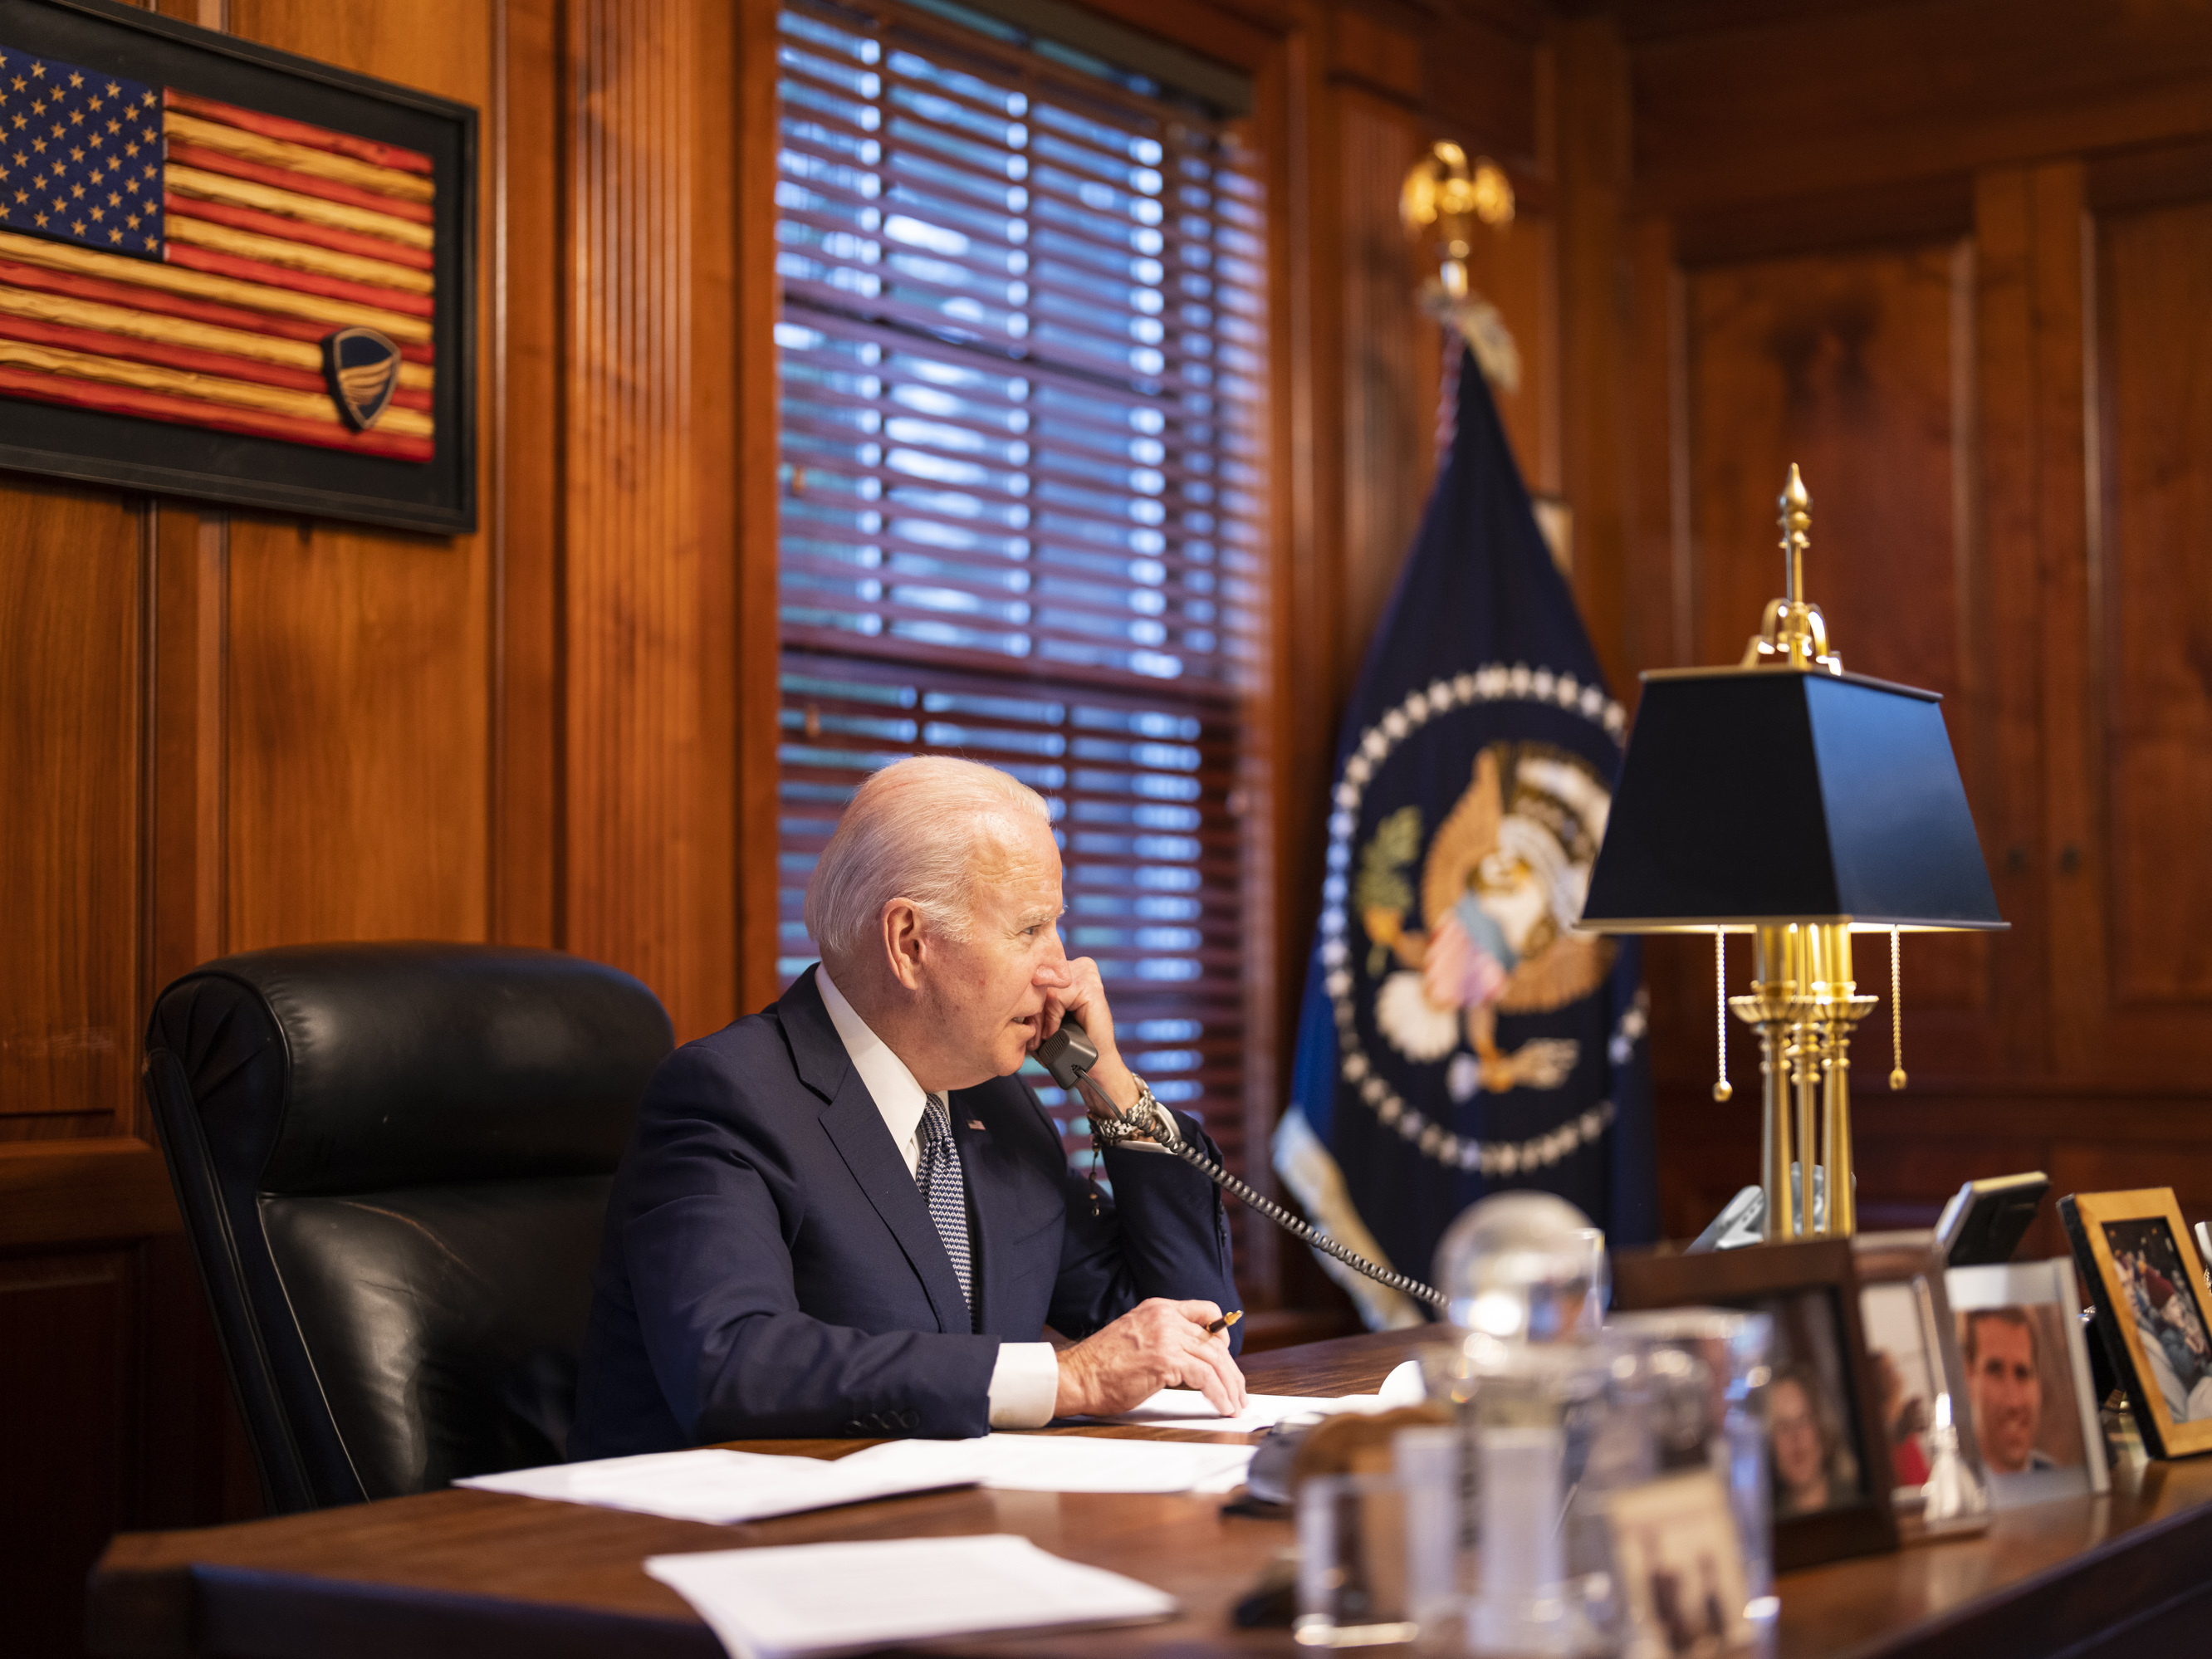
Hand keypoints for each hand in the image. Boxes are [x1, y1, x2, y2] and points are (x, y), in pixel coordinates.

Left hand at [1032, 954, 1139, 1116]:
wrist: (1091, 1065)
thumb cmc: (1064, 1044)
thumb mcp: (1042, 1016)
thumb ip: (1029, 999)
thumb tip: (1002, 989)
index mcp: (1065, 970)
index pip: (1033, 973)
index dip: (1025, 999)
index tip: (1025, 1025)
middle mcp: (1077, 966)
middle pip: (1038, 981)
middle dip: (1031, 1010)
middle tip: (1033, 1037)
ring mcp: (1085, 973)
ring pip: (1044, 990)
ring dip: (1039, 1017)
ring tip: (1042, 1037)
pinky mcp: (1089, 986)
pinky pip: (1055, 997)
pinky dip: (1051, 1018)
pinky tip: (1054, 1032)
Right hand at [1054, 1298, 1248, 1418]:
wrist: (1078, 1376)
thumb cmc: (1101, 1365)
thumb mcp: (1137, 1337)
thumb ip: (1163, 1338)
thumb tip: (1191, 1359)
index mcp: (1159, 1309)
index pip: (1206, 1311)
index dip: (1222, 1333)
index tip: (1228, 1357)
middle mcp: (1165, 1318)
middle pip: (1214, 1341)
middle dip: (1232, 1370)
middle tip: (1239, 1392)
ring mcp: (1166, 1337)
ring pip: (1214, 1359)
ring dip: (1230, 1386)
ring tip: (1234, 1405)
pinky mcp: (1165, 1360)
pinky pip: (1204, 1377)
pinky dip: (1218, 1393)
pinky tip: (1222, 1406)